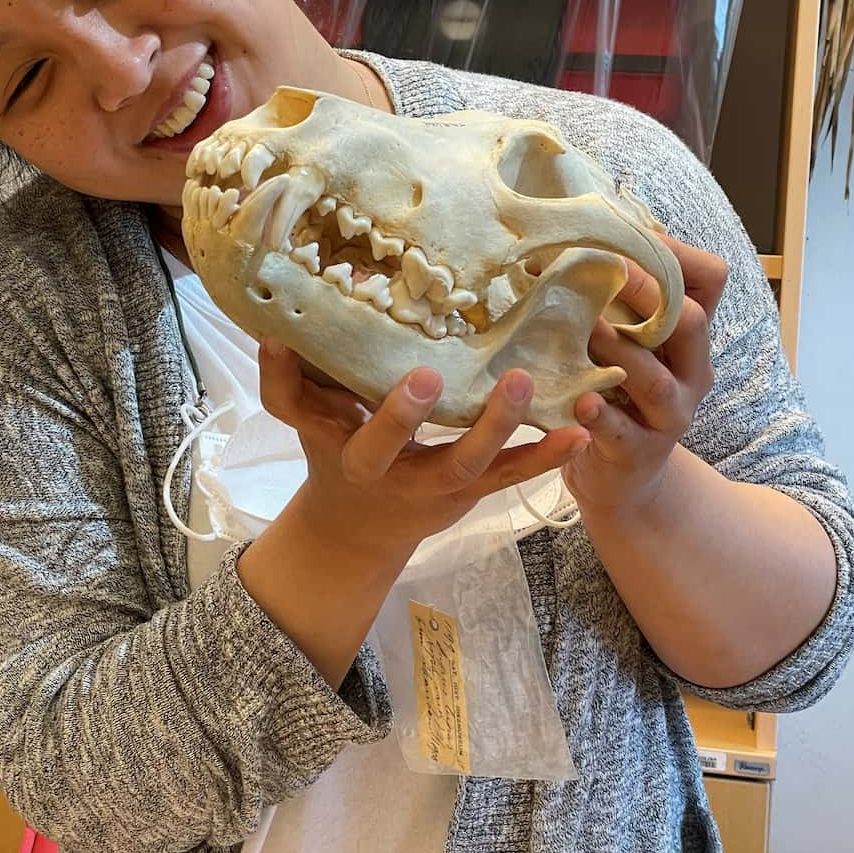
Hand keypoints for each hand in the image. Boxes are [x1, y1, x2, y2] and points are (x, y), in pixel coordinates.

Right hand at [258, 342, 591, 564]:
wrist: (359, 529)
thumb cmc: (332, 455)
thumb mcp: (307, 421)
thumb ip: (292, 377)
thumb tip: (275, 324)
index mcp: (345, 452)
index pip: (323, 422)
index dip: (317, 391)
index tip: (331, 353)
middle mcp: (387, 475)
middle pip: (393, 449)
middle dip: (405, 416)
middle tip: (428, 373)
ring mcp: (436, 488)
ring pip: (465, 463)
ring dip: (496, 425)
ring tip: (523, 381)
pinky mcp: (472, 492)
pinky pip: (511, 477)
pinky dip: (546, 455)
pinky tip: (578, 432)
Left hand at [564, 234, 727, 516]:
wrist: (623, 478)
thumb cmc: (618, 393)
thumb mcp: (630, 342)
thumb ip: (620, 298)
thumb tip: (587, 233)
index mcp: (688, 338)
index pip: (709, 282)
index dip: (675, 252)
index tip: (628, 233)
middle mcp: (690, 373)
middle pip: (691, 324)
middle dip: (649, 294)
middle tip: (604, 271)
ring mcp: (667, 415)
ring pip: (655, 378)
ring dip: (620, 349)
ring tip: (587, 328)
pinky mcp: (637, 451)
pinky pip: (622, 431)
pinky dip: (601, 416)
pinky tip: (581, 401)